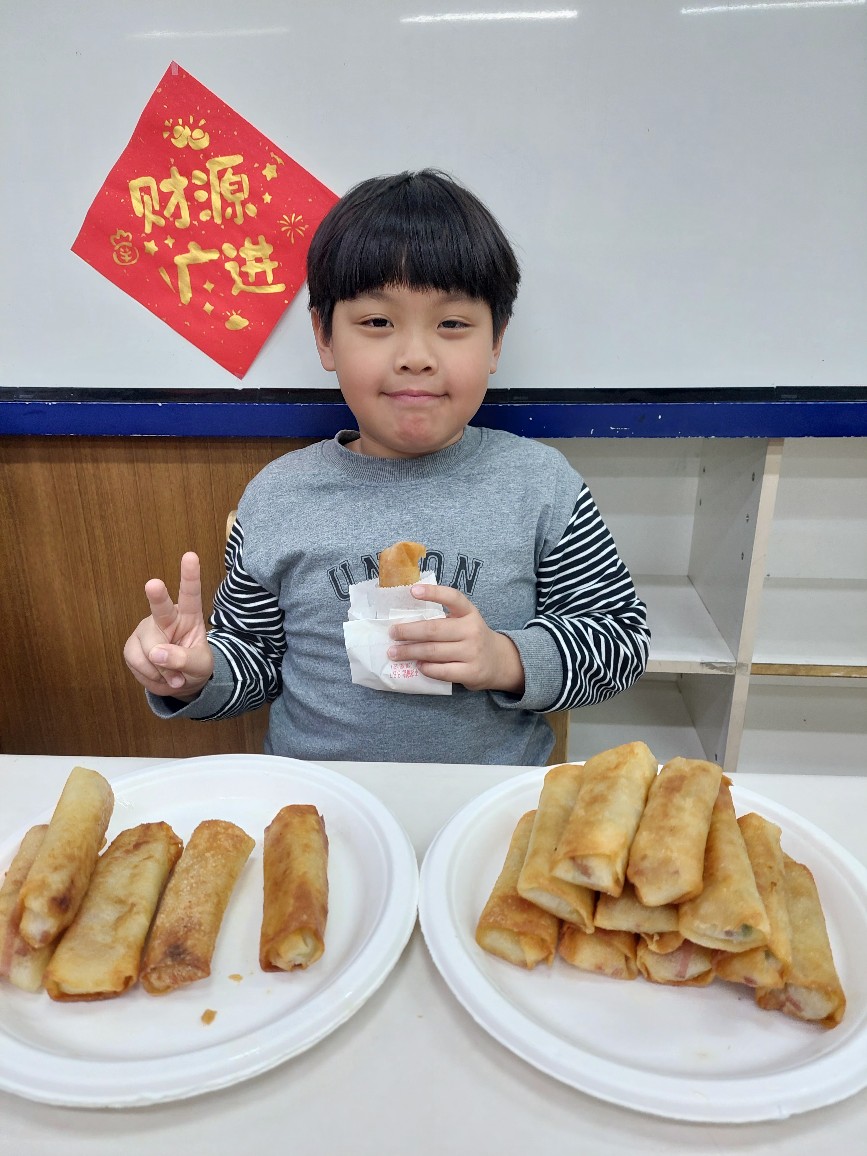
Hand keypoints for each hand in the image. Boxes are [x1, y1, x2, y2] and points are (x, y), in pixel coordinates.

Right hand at [122, 552, 213, 698]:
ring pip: (149, 649)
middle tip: (154, 584)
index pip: (191, 594)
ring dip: (162, 670)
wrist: (180, 683)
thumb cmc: (194, 666)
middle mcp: (166, 617)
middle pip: (161, 607)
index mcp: (190, 615)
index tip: (190, 556)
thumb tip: (157, 653)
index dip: (190, 576)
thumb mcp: (200, 666)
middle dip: (157, 595)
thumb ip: (185, 659)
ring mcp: (146, 630)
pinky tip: (158, 675)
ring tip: (173, 675)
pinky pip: (137, 661)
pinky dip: (149, 675)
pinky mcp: (132, 645)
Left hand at [387, 584, 524, 693]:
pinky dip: (426, 668)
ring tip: (394, 653)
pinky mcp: (471, 672)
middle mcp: (472, 630)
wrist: (500, 662)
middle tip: (392, 633)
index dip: (433, 593)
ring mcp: (472, 652)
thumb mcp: (465, 621)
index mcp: (469, 613)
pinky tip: (417, 665)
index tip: (413, 591)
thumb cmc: (472, 638)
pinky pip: (442, 671)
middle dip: (408, 631)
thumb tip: (406, 623)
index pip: (452, 598)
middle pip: (434, 629)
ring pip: (433, 652)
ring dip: (410, 652)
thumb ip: (443, 619)